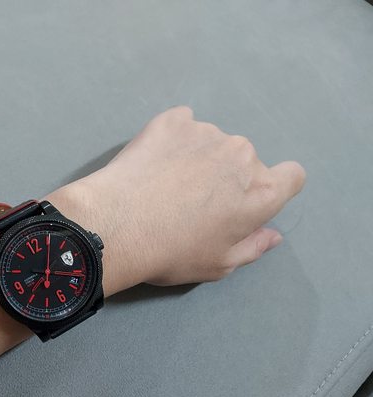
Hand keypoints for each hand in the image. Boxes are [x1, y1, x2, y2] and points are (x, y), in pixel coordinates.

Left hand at [47, 106, 305, 294]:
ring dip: (198, 158)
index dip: (273, 188)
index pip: (292, 176)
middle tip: (192, 201)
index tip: (245, 200)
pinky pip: (181, 126)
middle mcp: (242, 155)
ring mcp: (206, 133)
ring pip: (212, 144)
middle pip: (246, 162)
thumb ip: (252, 247)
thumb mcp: (218, 265)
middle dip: (227, 178)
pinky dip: (172, 140)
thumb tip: (272, 234)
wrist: (115, 226)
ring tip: (164, 184)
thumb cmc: (171, 253)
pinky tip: (152, 162)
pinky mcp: (172, 121)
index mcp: (261, 192)